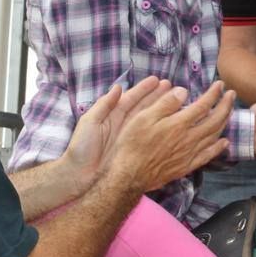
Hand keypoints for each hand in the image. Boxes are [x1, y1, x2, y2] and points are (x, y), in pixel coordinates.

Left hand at [64, 76, 168, 193]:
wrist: (80, 176)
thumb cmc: (81, 148)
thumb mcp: (89, 123)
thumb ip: (103, 105)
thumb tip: (117, 87)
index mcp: (112, 115)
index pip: (131, 98)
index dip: (144, 89)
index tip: (157, 80)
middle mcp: (123, 124)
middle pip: (143, 107)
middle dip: (157, 96)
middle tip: (172, 87)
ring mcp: (130, 137)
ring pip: (149, 120)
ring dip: (161, 109)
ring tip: (176, 99)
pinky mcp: (134, 150)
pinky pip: (149, 137)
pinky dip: (160, 129)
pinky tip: (171, 123)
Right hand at [109, 81, 235, 192]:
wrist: (129, 175)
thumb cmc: (132, 144)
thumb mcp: (143, 117)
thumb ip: (166, 103)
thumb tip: (183, 91)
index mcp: (179, 124)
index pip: (204, 105)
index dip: (214, 93)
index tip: (220, 84)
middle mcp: (189, 138)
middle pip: (215, 120)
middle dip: (226, 105)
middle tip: (232, 94)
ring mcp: (190, 154)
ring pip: (215, 136)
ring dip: (225, 122)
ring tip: (229, 111)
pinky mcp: (187, 166)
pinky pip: (208, 155)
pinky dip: (219, 147)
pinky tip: (224, 142)